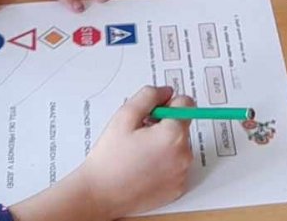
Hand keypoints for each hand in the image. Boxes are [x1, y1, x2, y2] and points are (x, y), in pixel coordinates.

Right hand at [75, 86, 194, 217]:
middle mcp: (184, 155)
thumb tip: (166, 91)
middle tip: (139, 134)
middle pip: (182, 126)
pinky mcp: (177, 189)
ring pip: (179, 147)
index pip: (186, 104)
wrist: (100, 194)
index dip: (167, 103)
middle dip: (164, 125)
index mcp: (173, 135)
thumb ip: (149, 96)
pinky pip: (176, 166)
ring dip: (164, 144)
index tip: (152, 113)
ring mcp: (182, 174)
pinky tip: (143, 167)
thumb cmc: (110, 158)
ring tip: (139, 152)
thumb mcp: (124, 116)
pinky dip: (164, 164)